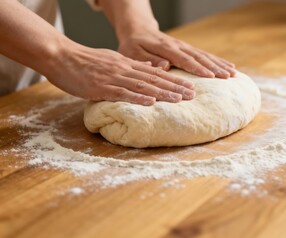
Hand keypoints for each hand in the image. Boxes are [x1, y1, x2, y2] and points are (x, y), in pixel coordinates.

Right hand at [44, 43, 195, 104]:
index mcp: (127, 64)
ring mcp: (113, 78)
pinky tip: (151, 102)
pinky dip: (138, 98)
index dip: (174, 80)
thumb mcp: (112, 60)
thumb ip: (131, 66)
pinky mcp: (101, 87)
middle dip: (175, 87)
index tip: (189, 86)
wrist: (60, 56)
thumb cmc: (84, 61)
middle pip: (154, 79)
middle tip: (193, 94)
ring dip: (163, 93)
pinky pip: (122, 93)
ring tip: (180, 99)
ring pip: (143, 86)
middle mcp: (124, 70)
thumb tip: (150, 67)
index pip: (156, 72)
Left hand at [118, 28, 236, 78]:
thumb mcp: (133, 52)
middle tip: (228, 77)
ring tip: (233, 73)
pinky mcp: (188, 48)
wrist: (139, 29)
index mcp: (165, 47)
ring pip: (204, 55)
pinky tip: (229, 67)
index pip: (183, 58)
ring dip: (219, 64)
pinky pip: (204, 55)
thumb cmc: (133, 44)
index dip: (197, 67)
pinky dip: (217, 61)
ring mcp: (184, 46)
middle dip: (214, 67)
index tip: (210, 76)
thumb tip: (165, 66)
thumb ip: (148, 60)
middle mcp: (178, 45)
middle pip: (198, 57)